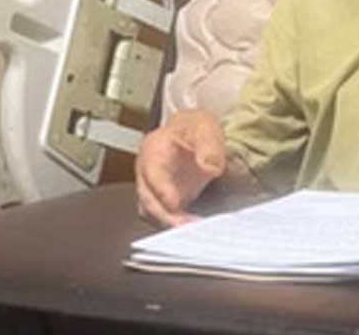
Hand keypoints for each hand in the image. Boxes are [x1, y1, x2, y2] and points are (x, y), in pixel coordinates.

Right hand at [135, 109, 226, 226]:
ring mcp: (155, 190)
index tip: (174, 203)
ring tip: (194, 230)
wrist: (195, 135)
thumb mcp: (204, 127)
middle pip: (148, 200)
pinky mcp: (166, 203)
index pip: (151, 172)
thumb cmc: (194, 130)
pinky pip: (167, 218)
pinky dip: (178, 225)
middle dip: (166, 216)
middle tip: (188, 226)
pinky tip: (196, 228)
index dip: (161, 190)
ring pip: (154, 213)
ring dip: (171, 224)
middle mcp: (148, 173)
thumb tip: (210, 165)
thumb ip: (208, 145)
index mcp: (152, 150)